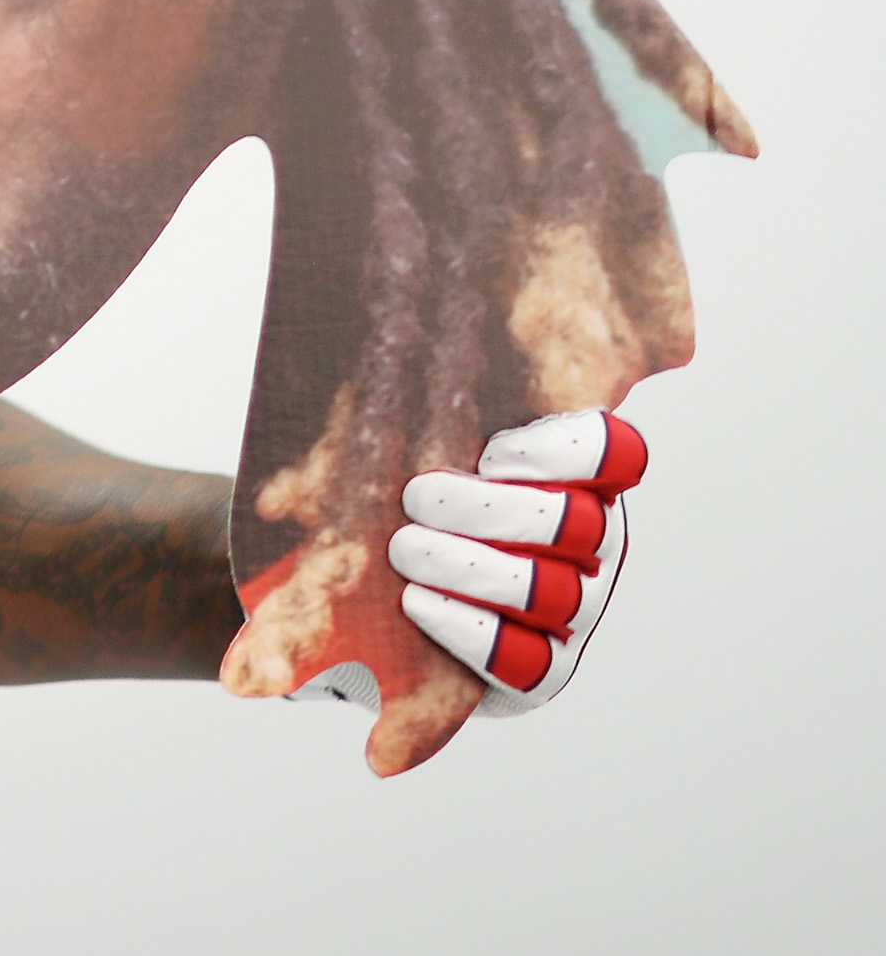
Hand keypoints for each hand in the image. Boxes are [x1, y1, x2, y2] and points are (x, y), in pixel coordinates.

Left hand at [389, 409, 645, 716]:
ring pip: (550, 589)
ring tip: (404, 549)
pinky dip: (468, 627)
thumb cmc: (414, 506)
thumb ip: (437, 410)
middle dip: (488, 509)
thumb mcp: (427, 448)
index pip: (616, 452)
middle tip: (414, 497)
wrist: (391, 610)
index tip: (489, 452)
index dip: (562, 448)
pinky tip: (417, 602)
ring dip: (469, 566)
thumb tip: (399, 334)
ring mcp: (579, 612)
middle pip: (575, 523)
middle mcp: (596, 546)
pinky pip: (527, 660)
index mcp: (581, 479)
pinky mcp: (548, 673)